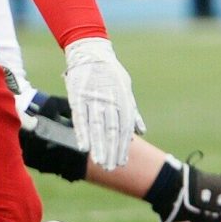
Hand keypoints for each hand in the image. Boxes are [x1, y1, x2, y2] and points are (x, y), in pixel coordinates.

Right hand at [63, 38, 143, 170]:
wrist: (92, 53)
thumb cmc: (111, 74)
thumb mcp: (127, 90)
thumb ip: (133, 113)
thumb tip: (142, 132)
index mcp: (123, 101)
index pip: (124, 129)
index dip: (122, 146)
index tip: (122, 162)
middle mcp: (110, 102)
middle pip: (111, 131)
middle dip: (112, 150)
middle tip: (112, 168)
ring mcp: (94, 100)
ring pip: (97, 127)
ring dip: (99, 146)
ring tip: (101, 162)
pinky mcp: (78, 97)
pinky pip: (80, 118)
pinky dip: (82, 133)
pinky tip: (83, 147)